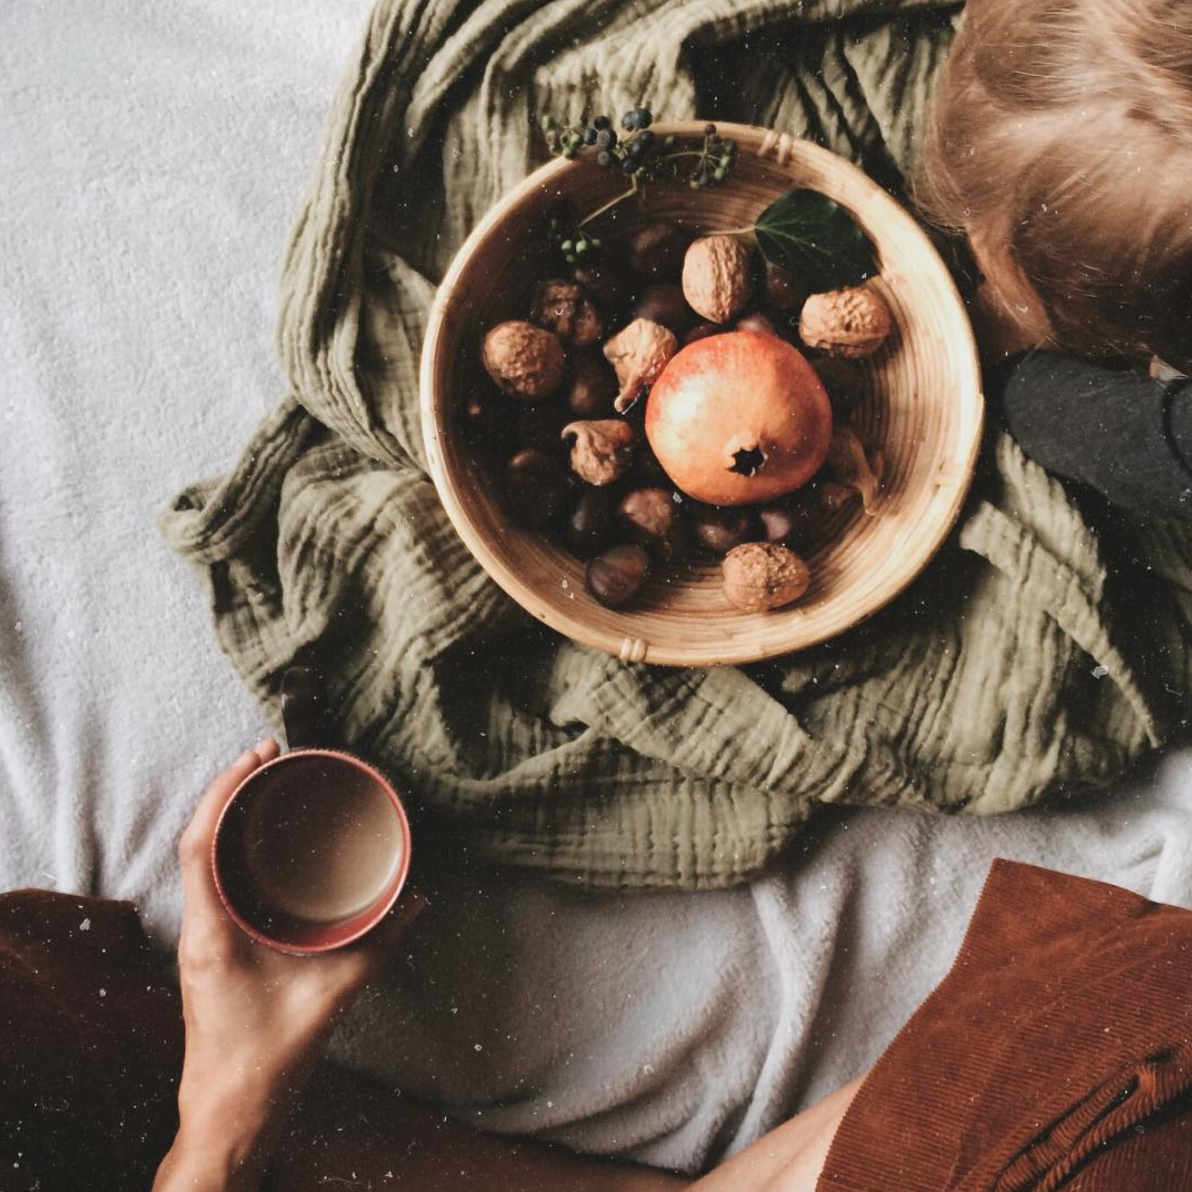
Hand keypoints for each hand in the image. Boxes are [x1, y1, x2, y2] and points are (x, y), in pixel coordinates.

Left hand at [154, 741, 424, 1191]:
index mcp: (212, 934)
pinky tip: (254, 832)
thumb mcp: (334, 993)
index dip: (223, 793)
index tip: (256, 758)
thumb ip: (380, 944)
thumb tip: (417, 898)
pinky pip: (208, 878)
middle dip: (226, 789)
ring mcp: (197, 936)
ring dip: (223, 813)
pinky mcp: (207, 944)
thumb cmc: (269, 1058)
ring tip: (260, 778)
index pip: (199, 846)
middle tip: (266, 753)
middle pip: (195, 839)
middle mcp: (196, 928)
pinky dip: (227, 843)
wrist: (230, 1108)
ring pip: (197, 857)